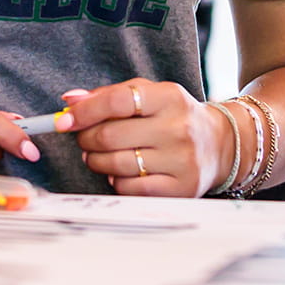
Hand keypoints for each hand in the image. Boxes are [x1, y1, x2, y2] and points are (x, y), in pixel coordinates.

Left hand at [59, 81, 230, 196]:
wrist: (220, 144)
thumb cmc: (173, 116)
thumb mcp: (148, 94)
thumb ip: (108, 95)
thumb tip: (69, 100)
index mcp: (168, 97)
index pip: (116, 102)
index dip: (84, 112)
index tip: (64, 120)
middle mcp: (177, 128)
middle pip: (110, 136)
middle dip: (86, 139)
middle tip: (84, 139)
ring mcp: (181, 160)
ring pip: (117, 164)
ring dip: (96, 161)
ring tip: (97, 155)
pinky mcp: (181, 189)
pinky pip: (130, 189)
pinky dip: (116, 181)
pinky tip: (119, 172)